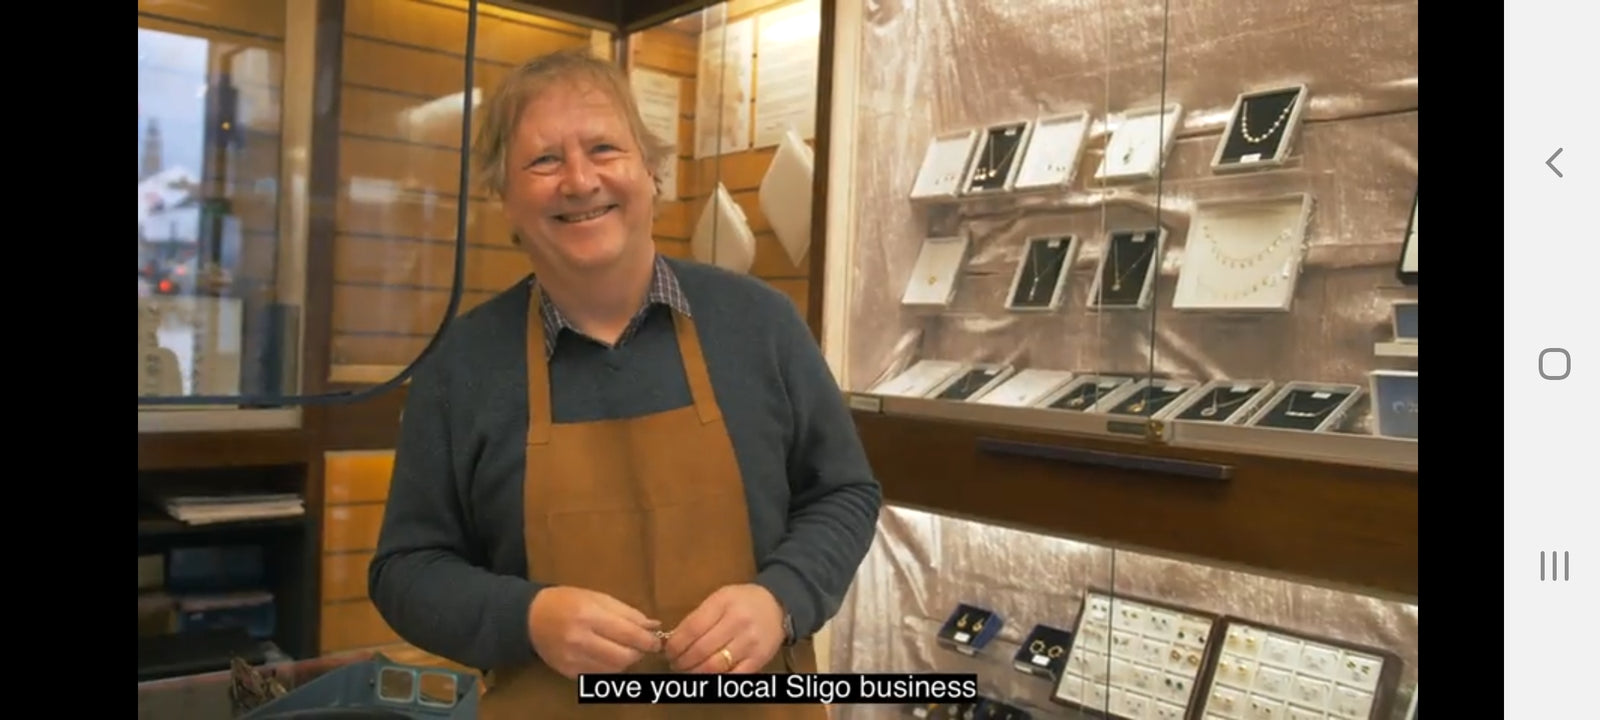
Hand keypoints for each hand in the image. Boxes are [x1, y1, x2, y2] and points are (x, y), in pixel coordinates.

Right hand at [527, 587, 662, 678]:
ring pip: (614, 670)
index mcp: (589, 616)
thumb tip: (653, 626)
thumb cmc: (567, 601)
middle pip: (623, 657)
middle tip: (642, 646)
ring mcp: (573, 659)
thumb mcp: (598, 598)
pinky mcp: (568, 672)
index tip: (656, 641)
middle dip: (638, 653)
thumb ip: (627, 613)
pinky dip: (609, 667)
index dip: (647, 640)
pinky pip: (599, 675)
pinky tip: (606, 655)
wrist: (531, 617)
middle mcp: (580, 640)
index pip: (628, 634)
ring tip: (623, 648)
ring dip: (625, 661)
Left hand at [663, 584, 784, 673]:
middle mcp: (738, 622)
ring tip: (688, 671)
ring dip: (695, 673)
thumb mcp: (719, 598)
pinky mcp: (759, 659)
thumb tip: (675, 640)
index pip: (692, 628)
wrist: (777, 605)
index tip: (668, 651)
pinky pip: (732, 676)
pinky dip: (715, 679)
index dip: (676, 644)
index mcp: (724, 603)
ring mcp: (750, 643)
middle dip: (682, 661)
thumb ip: (698, 617)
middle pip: (701, 650)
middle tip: (675, 664)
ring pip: (714, 666)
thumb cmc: (742, 601)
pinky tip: (707, 676)